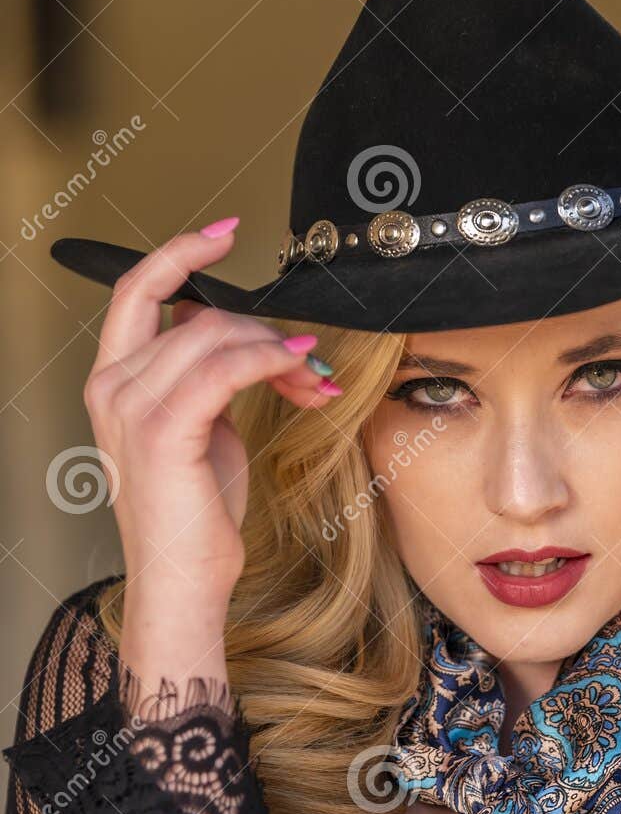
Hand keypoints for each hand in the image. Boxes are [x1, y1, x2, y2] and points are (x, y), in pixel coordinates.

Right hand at [84, 221, 339, 606]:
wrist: (182, 578)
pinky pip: (228, 367)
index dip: (180, 252)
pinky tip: (301, 370)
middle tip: (311, 361)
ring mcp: (133, 406)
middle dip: (264, 330)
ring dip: (281, 352)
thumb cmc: (195, 514)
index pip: (137, 289)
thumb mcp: (200, 429)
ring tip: (315, 380)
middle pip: (199, 316)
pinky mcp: (166, 430)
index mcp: (113, 380)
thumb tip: (246, 340)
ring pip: (219, 337)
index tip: (226, 235)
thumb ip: (207, 378)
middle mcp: (113, 386)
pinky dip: (272, 360)